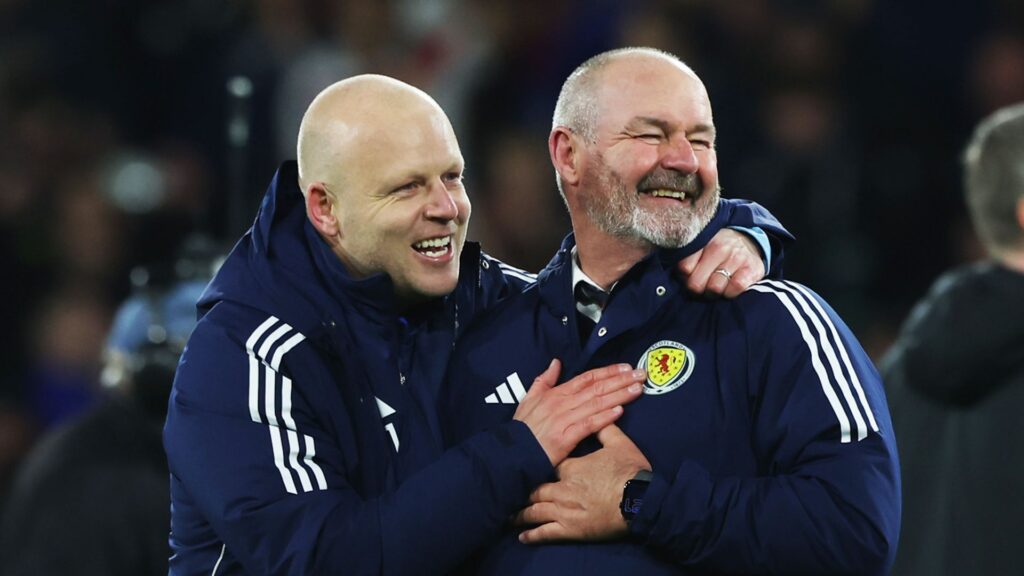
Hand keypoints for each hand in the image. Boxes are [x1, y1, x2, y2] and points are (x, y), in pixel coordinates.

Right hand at [514, 360, 644, 465]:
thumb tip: (555, 362)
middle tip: (641, 375)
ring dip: (618, 395)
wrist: (513, 451)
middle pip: (596, 388)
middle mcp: (562, 402)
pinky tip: (619, 411)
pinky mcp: (566, 437)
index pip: (587, 378)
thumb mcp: (529, 398)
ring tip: (637, 390)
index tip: (626, 367)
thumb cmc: (522, 428)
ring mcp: (564, 419)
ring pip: (596, 403)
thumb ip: (544, 380)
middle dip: (620, 380)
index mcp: (556, 393)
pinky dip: (604, 417)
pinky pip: (589, 425)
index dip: (608, 371)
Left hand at [515, 425, 651, 543]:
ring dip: (521, 513)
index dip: (541, 463)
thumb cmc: (631, 473)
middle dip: (523, 489)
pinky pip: (545, 532)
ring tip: (509, 514)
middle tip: (511, 489)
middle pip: (536, 488)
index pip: (550, 463)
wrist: (641, 501)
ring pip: (535, 511)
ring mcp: (564, 510)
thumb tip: (601, 414)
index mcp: (572, 467)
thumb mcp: (620, 445)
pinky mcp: (569, 529)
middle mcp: (562, 488)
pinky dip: (532, 534)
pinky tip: (522, 536)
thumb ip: (606, 429)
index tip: (532, 463)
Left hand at [678, 228, 764, 297]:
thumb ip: (687, 258)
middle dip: (697, 289)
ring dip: (713, 293)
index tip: (689, 277)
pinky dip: (730, 293)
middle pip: (697, 283)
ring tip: (715, 286)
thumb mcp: (702, 246)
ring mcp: (737, 258)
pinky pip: (734, 289)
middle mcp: (720, 247)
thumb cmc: (719, 249)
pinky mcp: (752, 269)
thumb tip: (680, 277)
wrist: (750, 242)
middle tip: (702, 286)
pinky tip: (729, 287)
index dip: (684, 278)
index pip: (685, 268)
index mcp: (703, 241)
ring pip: (714, 289)